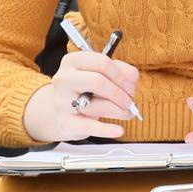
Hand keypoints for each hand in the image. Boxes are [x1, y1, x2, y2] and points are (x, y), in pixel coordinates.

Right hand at [22, 48, 139, 143]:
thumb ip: (121, 72)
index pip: (101, 62)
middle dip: (119, 93)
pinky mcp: (64, 122)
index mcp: (73, 61)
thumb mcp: (103, 75)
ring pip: (96, 104)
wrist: (63, 112)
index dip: (121, 76)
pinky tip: (118, 130)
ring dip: (118, 110)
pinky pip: (88, 126)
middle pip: (98, 81)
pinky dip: (106, 130)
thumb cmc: (87, 90)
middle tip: (129, 102)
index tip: (130, 87)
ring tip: (126, 113)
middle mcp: (64, 79)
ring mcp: (61, 101)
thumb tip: (130, 82)